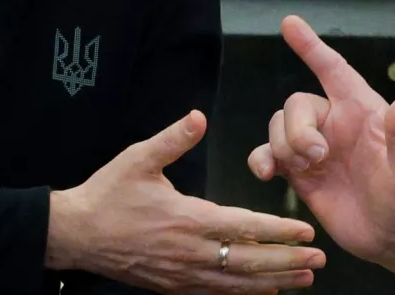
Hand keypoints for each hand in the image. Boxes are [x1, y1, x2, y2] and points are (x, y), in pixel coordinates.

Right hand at [48, 110, 325, 293]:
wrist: (75, 235)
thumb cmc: (107, 194)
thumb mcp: (138, 158)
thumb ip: (173, 139)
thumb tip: (198, 117)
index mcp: (187, 219)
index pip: (244, 228)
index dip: (277, 230)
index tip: (306, 231)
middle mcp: (190, 252)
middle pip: (249, 262)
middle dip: (287, 261)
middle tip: (319, 260)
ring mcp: (182, 274)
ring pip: (237, 283)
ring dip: (273, 281)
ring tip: (304, 279)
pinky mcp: (173, 286)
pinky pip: (216, 294)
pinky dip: (244, 294)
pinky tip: (266, 293)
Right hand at [246, 16, 394, 291]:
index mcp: (364, 112)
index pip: (334, 70)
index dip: (312, 46)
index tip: (290, 23)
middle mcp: (337, 125)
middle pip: (297, 104)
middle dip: (296, 127)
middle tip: (316, 157)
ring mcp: (317, 150)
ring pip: (278, 127)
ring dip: (281, 145)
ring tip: (303, 170)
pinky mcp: (302, 175)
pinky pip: (269, 156)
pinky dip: (261, 160)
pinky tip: (266, 174)